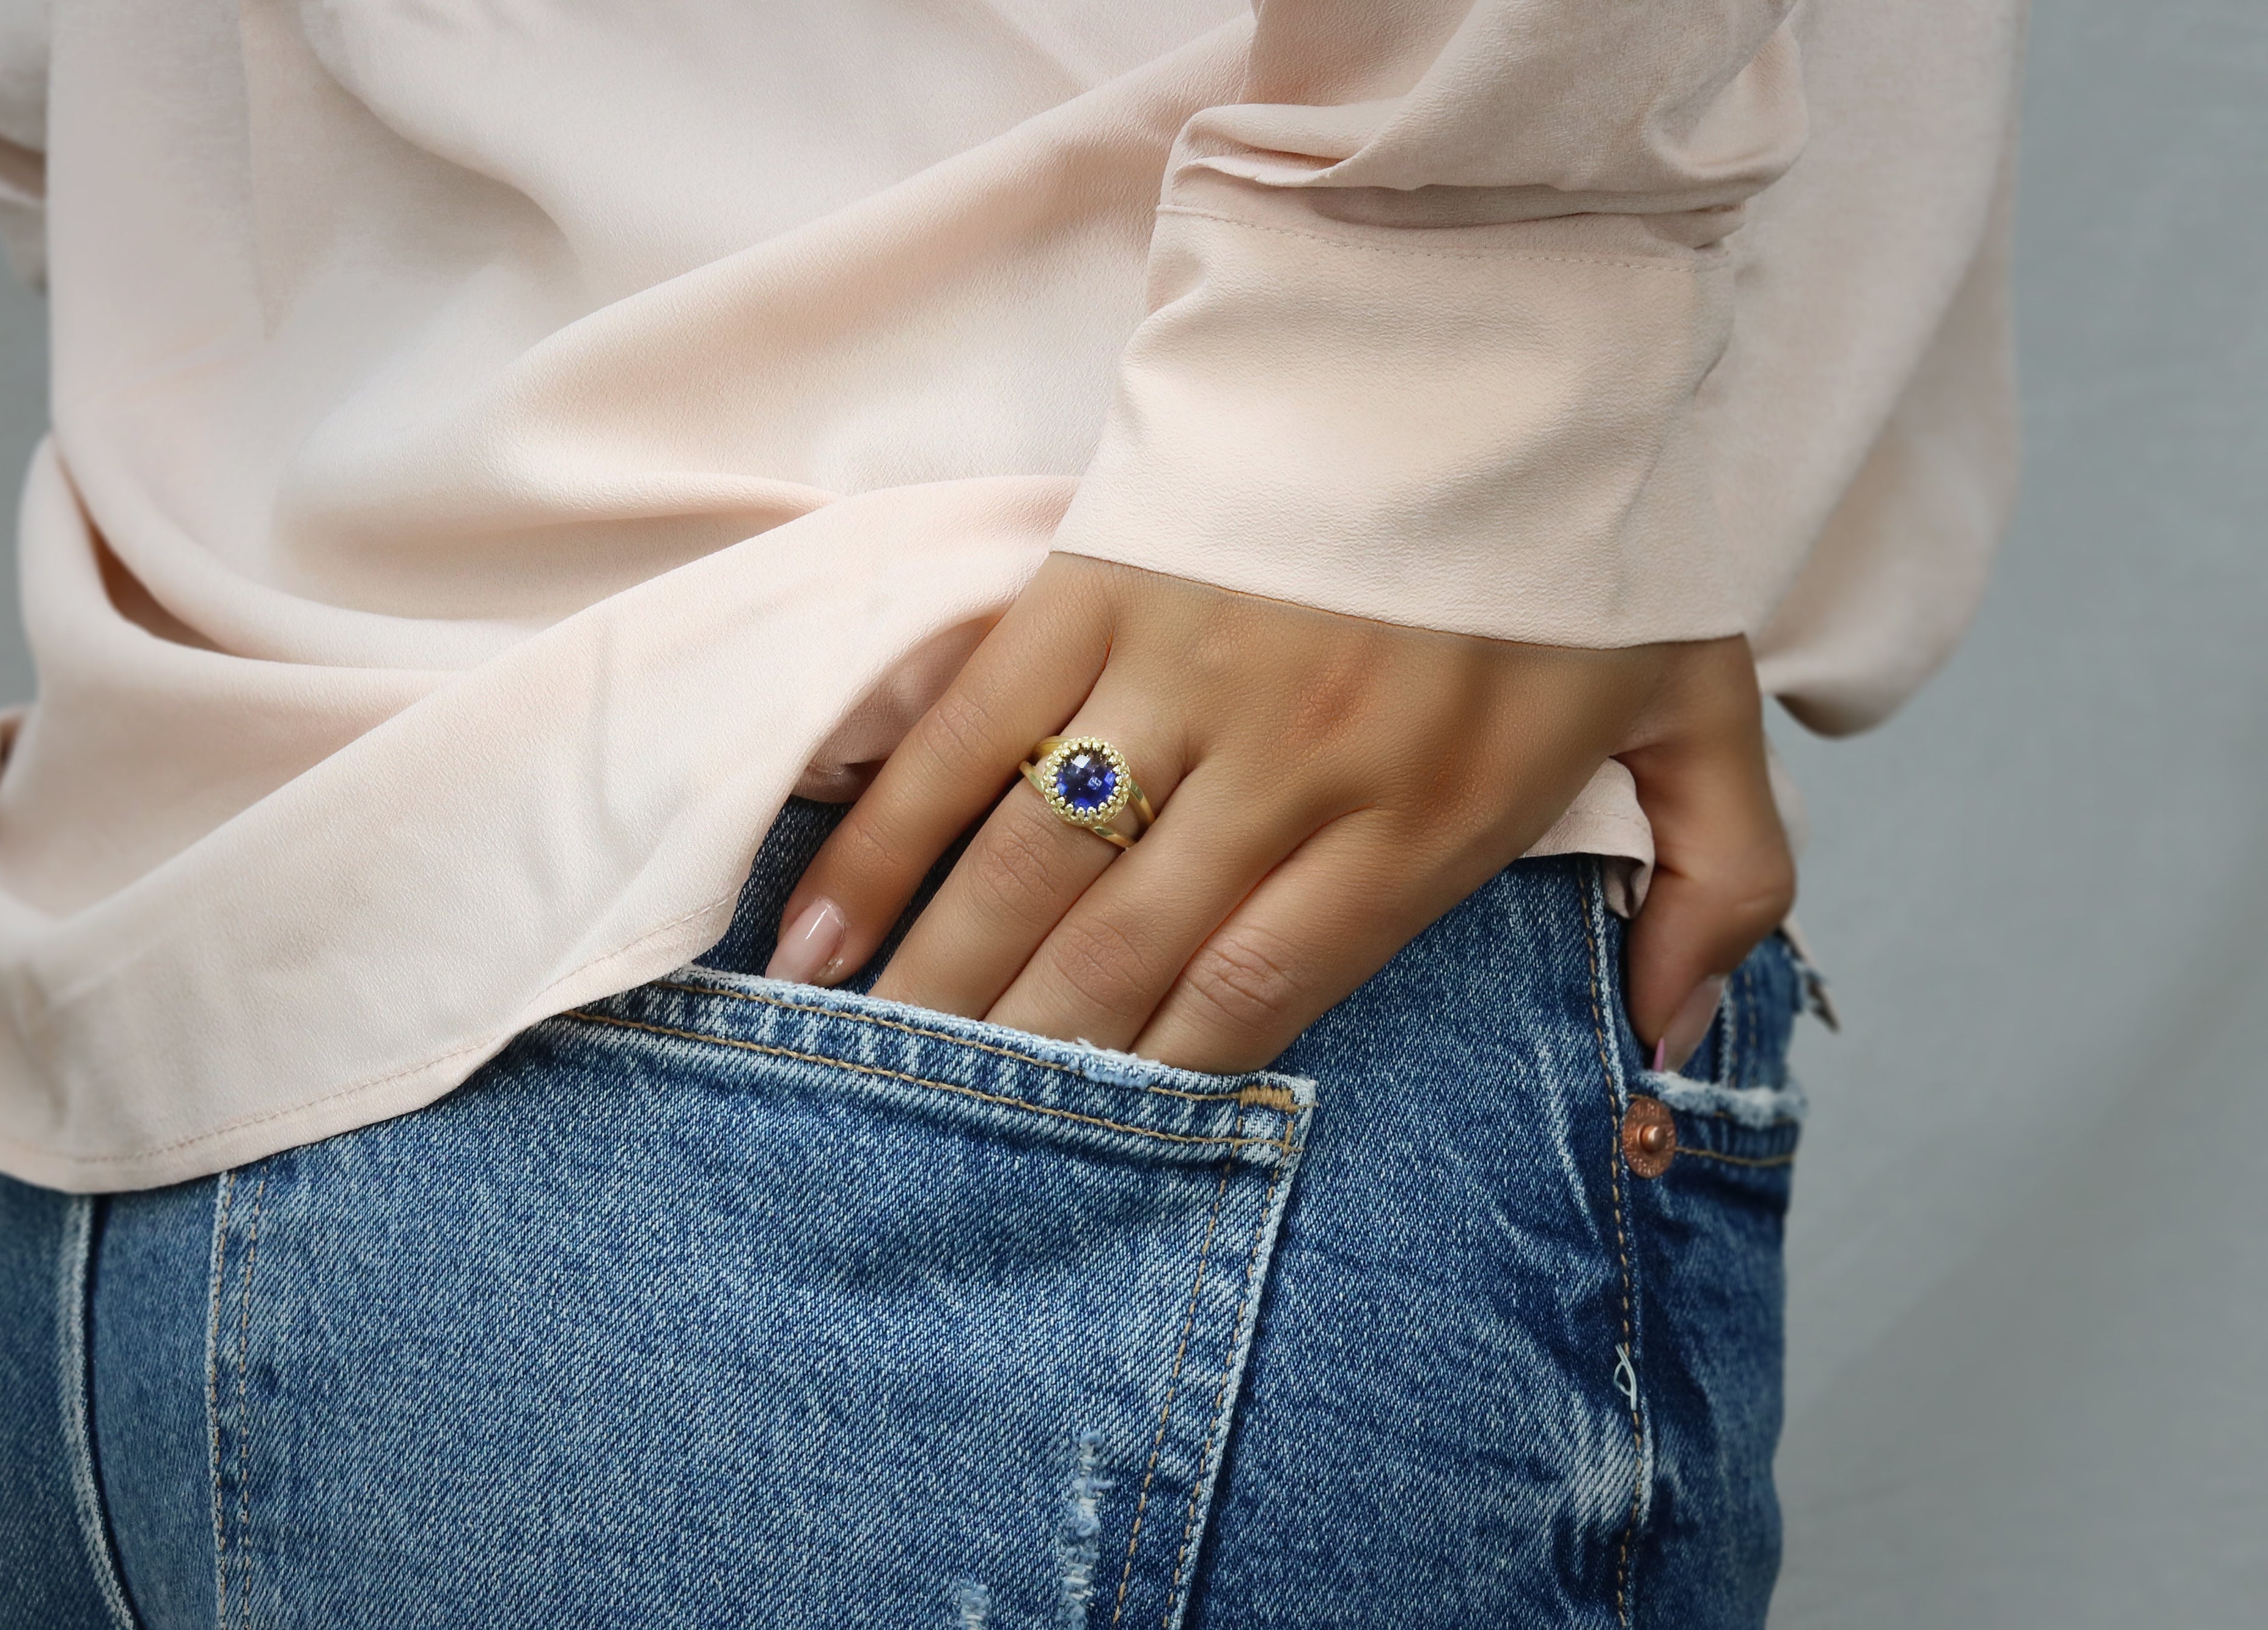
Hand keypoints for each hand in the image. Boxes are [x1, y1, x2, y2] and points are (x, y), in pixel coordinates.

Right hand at [771, 555, 1792, 1073]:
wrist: (1517, 304)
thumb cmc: (1599, 528)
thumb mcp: (1702, 702)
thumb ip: (1720, 877)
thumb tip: (1674, 1038)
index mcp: (1429, 811)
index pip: (1260, 992)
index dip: (1162, 1089)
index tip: (1091, 1162)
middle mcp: (1295, 761)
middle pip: (1124, 955)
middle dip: (1025, 1069)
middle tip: (938, 1156)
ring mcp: (1184, 668)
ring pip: (1033, 866)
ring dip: (937, 986)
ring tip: (860, 1077)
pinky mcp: (1100, 581)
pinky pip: (972, 734)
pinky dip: (888, 839)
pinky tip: (819, 943)